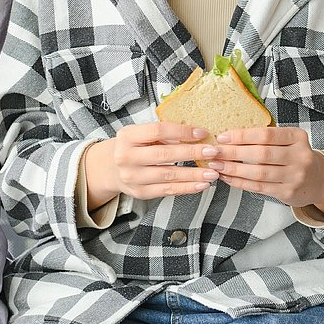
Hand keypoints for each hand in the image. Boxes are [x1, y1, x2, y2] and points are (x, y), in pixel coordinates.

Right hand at [93, 121, 218, 200]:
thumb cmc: (133, 147)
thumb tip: (197, 134)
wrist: (110, 168)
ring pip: (168, 175)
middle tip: (213, 152)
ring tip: (213, 172)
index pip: (158, 131)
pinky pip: (167, 190)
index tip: (202, 133)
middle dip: (192, 153)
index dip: (182, 132)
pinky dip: (186, 188)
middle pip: (165, 154)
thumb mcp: (141, 134)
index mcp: (127, 136)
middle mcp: (126, 157)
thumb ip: (164, 133)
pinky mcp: (140, 192)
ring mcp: (132, 177)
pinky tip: (201, 184)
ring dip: (194, 174)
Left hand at [204, 127, 323, 209]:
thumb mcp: (289, 141)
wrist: (318, 180)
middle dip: (234, 153)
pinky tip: (228, 177)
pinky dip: (240, 182)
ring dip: (234, 169)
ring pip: (259, 173)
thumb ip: (267, 137)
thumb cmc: (296, 156)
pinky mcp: (288, 192)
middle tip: (214, 152)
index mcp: (298, 137)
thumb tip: (230, 136)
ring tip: (217, 166)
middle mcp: (300, 156)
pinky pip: (259, 187)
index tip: (223, 136)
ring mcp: (295, 176)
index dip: (242, 136)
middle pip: (261, 154)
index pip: (266, 135)